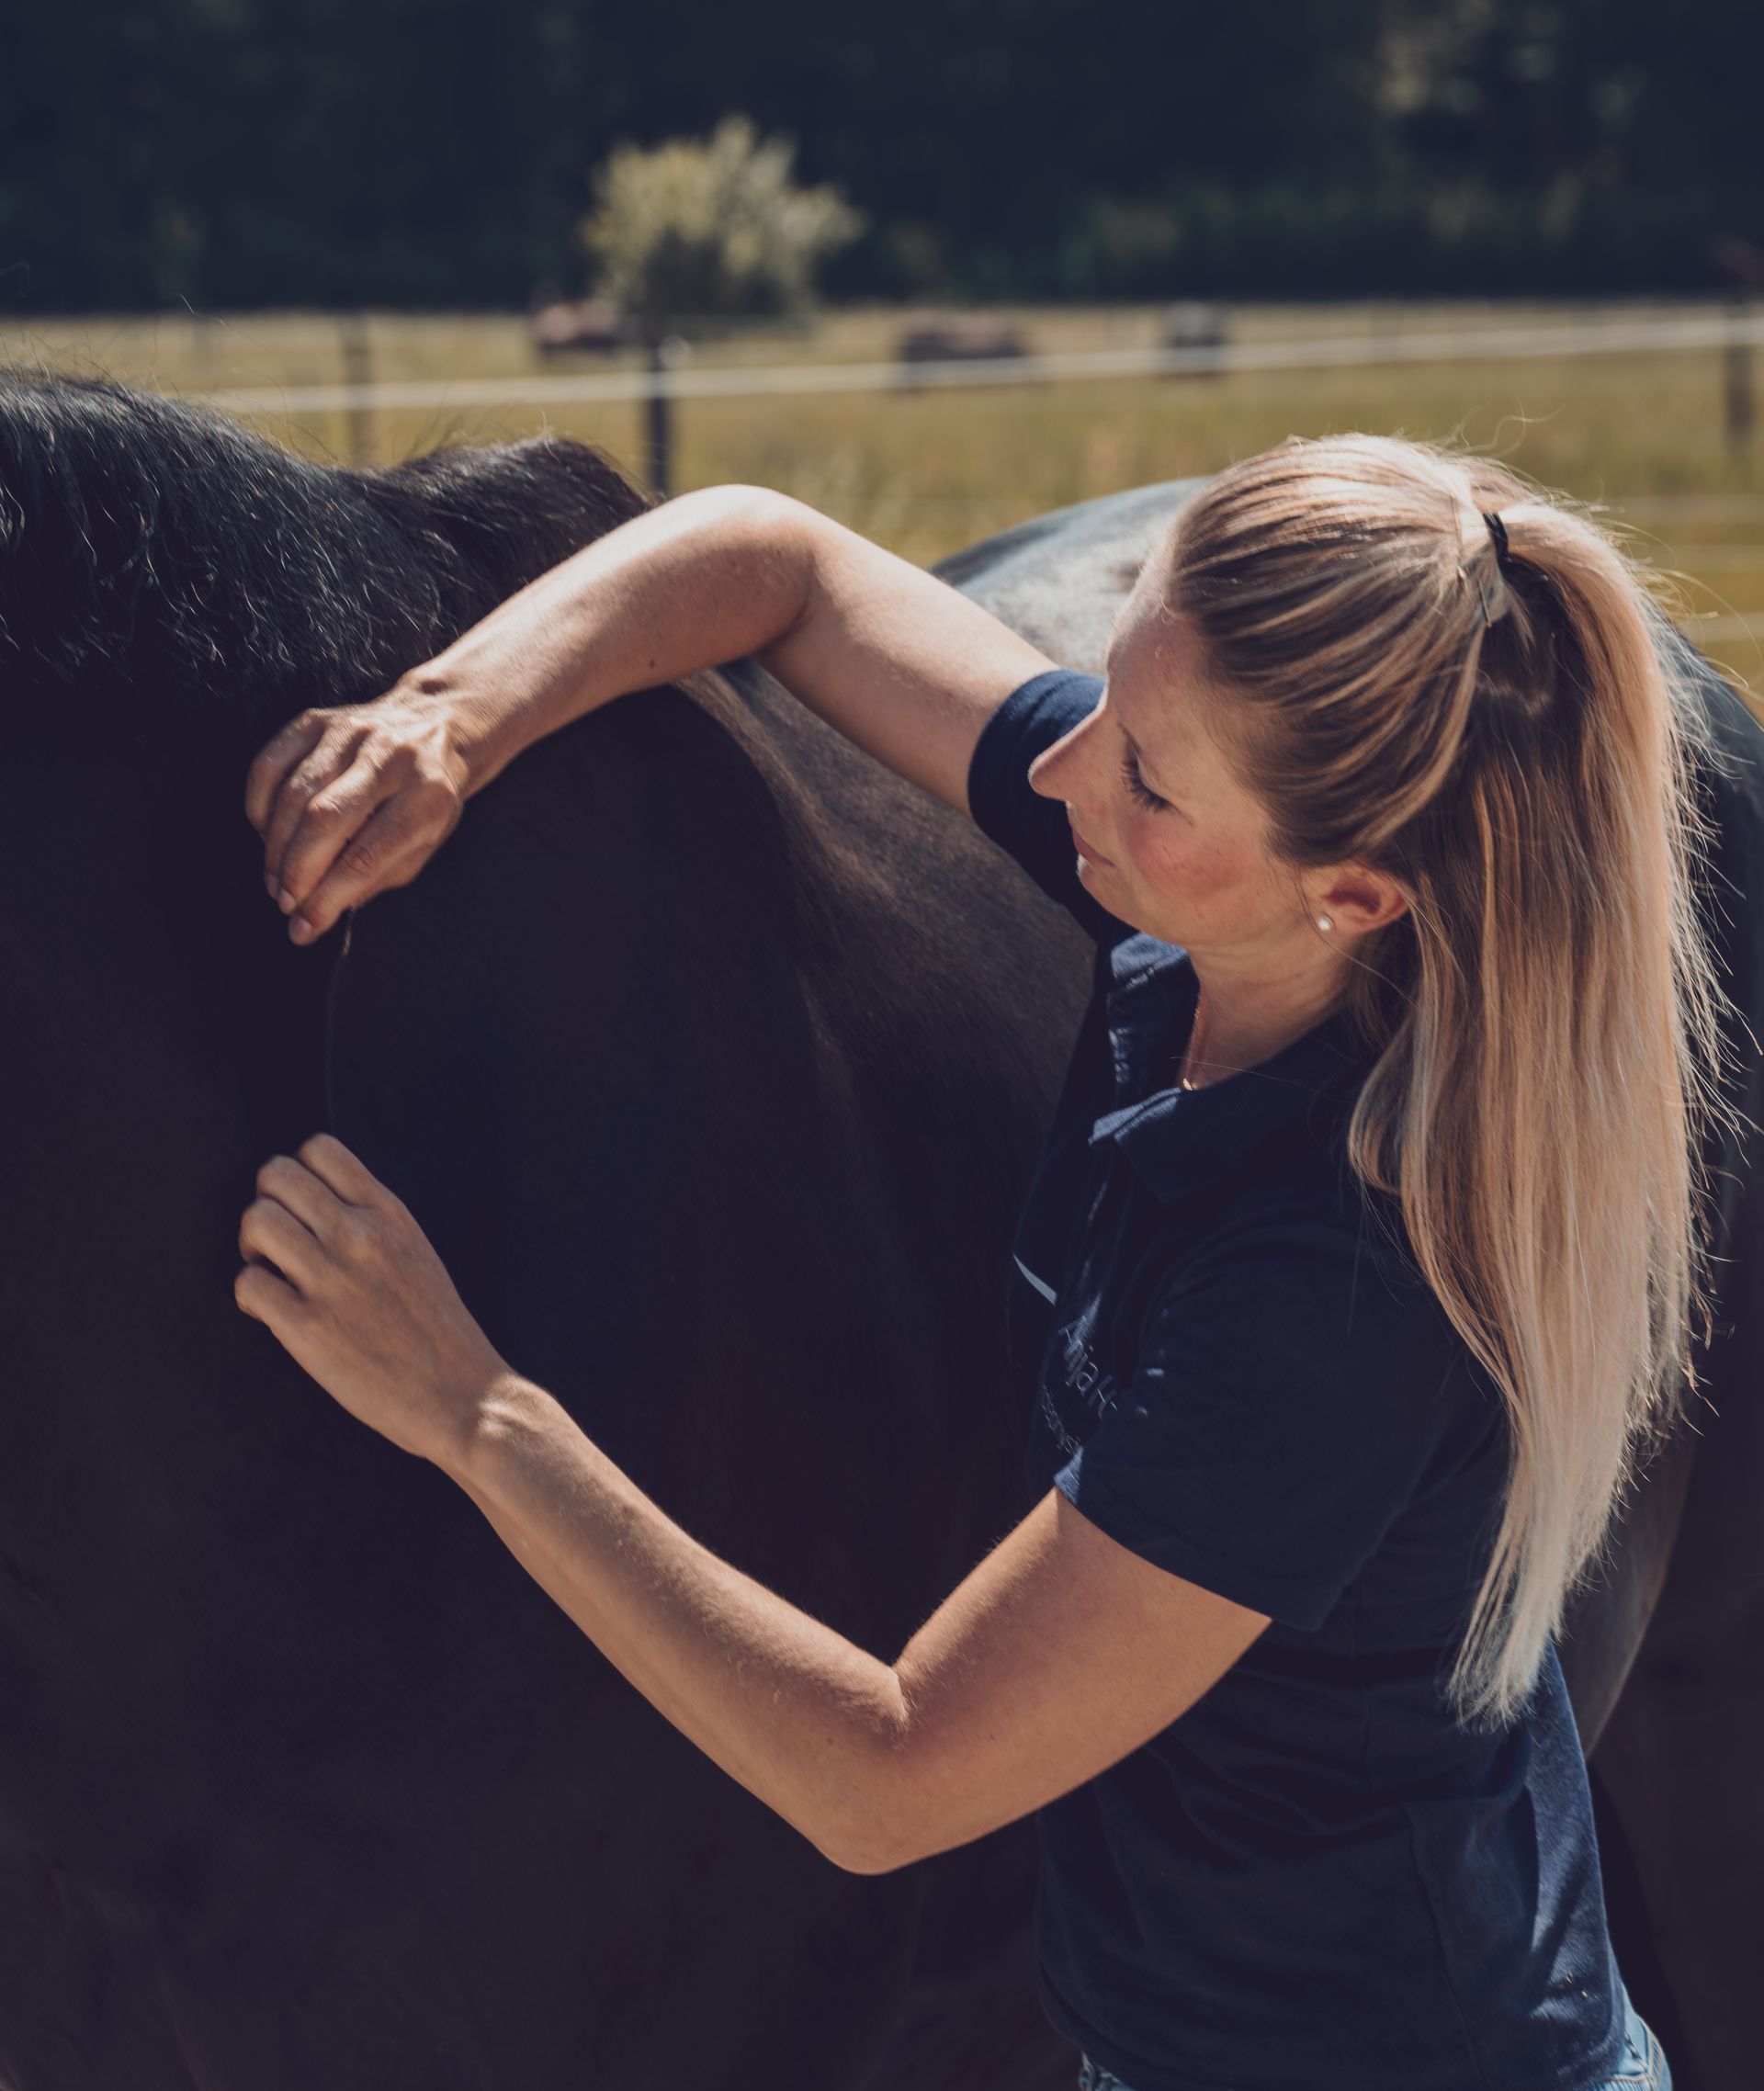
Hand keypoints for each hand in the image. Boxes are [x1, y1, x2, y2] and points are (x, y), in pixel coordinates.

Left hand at [234, 1133, 511, 1468]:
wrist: (463, 1396)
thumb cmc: (437, 1333)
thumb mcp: (415, 1254)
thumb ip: (373, 1225)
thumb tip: (316, 1210)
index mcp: (389, 1215)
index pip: (320, 1150)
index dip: (297, 1176)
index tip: (304, 1212)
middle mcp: (361, 1237)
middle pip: (276, 1176)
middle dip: (266, 1205)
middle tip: (277, 1246)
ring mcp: (333, 1280)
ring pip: (257, 1221)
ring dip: (251, 1247)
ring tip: (272, 1276)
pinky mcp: (308, 1328)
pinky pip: (248, 1284)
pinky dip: (250, 1297)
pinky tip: (273, 1315)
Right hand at [245, 668, 485, 945]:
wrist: (434, 727)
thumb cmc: (427, 800)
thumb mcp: (424, 844)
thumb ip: (376, 878)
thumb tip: (316, 915)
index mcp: (427, 795)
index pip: (369, 855)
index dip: (329, 897)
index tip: (304, 928)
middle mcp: (390, 757)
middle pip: (325, 820)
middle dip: (297, 872)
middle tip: (286, 904)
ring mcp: (350, 732)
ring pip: (294, 794)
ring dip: (276, 848)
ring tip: (276, 881)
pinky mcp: (316, 720)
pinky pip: (270, 765)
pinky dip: (259, 807)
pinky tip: (267, 836)